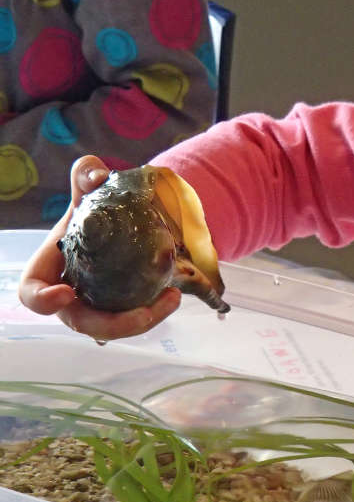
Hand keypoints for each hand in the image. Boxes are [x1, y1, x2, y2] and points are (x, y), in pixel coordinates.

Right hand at [17, 155, 181, 340]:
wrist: (124, 218)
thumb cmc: (96, 207)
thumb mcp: (90, 188)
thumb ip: (86, 174)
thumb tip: (97, 176)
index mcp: (50, 269)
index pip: (32, 293)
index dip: (42, 300)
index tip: (65, 294)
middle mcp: (70, 294)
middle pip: (82, 323)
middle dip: (113, 325)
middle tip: (144, 313)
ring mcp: (96, 304)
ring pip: (113, 327)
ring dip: (142, 321)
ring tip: (172, 298)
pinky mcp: (121, 307)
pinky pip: (133, 319)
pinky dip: (153, 313)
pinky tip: (173, 294)